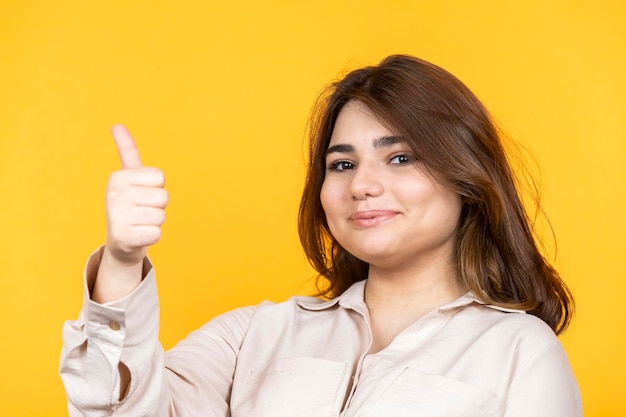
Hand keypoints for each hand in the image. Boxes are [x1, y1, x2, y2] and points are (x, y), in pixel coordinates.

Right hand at [104, 125, 167, 265]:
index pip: (160, 178)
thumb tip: (117, 125)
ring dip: (154, 222)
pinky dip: (152, 237)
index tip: (141, 195)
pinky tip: (138, 236)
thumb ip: (127, 151)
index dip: (156, 188)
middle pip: (163, 197)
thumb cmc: (131, 205)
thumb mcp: (129, 177)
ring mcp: (117, 216)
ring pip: (161, 216)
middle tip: (141, 212)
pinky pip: (157, 234)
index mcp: (117, 177)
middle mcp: (114, 194)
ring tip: (139, 223)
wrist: (121, 242)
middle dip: (157, 207)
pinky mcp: (124, 237)